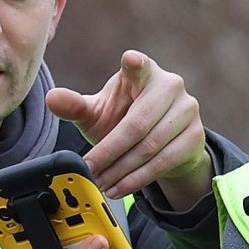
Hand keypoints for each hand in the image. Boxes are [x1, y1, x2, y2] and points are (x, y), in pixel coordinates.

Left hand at [50, 52, 211, 212]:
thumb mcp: (99, 113)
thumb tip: (52, 98)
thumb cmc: (124, 120)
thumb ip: (76, 107)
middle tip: (90, 169)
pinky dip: (137, 179)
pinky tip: (119, 187)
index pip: (139, 65)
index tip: (130, 60)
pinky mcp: (196, 136)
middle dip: (109, 151)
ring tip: (101, 183)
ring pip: (149, 147)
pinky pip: (164, 162)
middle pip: (137, 123)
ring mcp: (187, 110)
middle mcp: (171, 86)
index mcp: (144, 72)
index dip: (135, 64)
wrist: (162, 143)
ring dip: (121, 170)